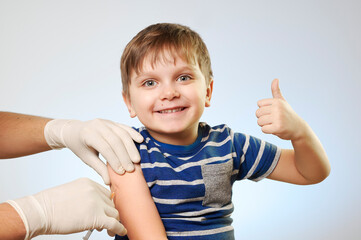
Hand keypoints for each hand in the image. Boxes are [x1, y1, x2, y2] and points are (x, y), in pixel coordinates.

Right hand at [7, 178, 126, 238]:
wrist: (40, 212)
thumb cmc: (50, 205)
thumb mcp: (71, 193)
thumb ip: (85, 196)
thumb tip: (96, 210)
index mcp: (88, 183)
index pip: (105, 194)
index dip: (107, 204)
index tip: (107, 212)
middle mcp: (94, 191)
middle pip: (111, 203)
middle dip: (110, 214)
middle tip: (106, 223)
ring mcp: (96, 203)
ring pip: (114, 213)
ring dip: (114, 222)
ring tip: (110, 230)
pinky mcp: (96, 217)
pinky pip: (114, 223)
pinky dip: (120, 228)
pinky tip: (121, 232)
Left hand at [44, 119, 142, 183]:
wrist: (74, 131)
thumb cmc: (80, 146)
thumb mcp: (86, 158)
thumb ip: (98, 168)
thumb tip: (109, 182)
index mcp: (88, 134)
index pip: (105, 148)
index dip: (114, 160)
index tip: (121, 172)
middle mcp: (97, 125)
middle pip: (115, 141)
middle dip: (124, 156)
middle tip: (131, 169)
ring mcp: (106, 122)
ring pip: (122, 134)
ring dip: (131, 147)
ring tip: (136, 160)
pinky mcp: (112, 122)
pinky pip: (124, 127)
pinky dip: (133, 134)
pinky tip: (140, 140)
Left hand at [256, 79, 304, 139]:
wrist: (298, 128)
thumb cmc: (287, 114)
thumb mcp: (282, 102)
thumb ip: (276, 91)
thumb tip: (275, 79)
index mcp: (277, 101)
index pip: (259, 104)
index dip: (264, 109)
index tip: (272, 112)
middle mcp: (277, 108)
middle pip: (257, 113)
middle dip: (262, 118)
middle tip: (273, 119)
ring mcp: (278, 118)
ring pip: (259, 122)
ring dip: (265, 125)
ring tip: (274, 124)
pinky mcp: (278, 127)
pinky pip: (263, 129)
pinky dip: (268, 131)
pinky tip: (275, 129)